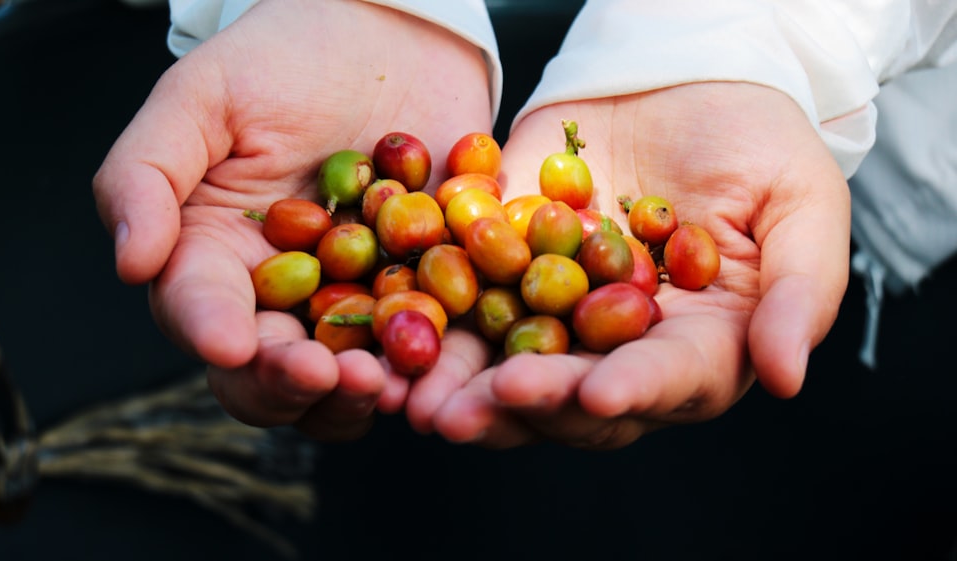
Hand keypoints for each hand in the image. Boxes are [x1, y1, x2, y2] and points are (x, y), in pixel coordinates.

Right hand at [92, 0, 493, 438]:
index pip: (202, 313)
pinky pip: (428, 341)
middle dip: (292, 384)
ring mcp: (355, 302)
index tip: (233, 344)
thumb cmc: (282, 59)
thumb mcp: (201, 99)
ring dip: (359, 393)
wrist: (389, 36)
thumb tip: (130, 263)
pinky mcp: (423, 293)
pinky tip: (440, 363)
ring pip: (348, 378)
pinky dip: (432, 361)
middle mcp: (282, 298)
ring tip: (382, 382)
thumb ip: (146, 174)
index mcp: (216, 260)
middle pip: (273, 370)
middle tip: (322, 374)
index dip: (214, 334)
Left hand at [417, 82, 850, 447]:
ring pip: (506, 365)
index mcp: (699, 344)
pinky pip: (460, 300)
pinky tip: (390, 333)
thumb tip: (785, 378)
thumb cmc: (758, 138)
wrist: (678, 74)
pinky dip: (425, 320)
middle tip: (472, 412)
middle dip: (526, 404)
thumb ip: (799, 292)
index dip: (636, 390)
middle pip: (574, 393)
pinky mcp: (502, 266)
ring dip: (459, 388)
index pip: (669, 380)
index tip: (599, 393)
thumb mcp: (801, 202)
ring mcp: (555, 309)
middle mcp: (620, 343)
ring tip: (416, 401)